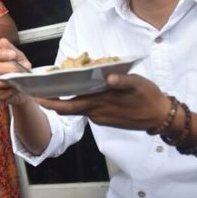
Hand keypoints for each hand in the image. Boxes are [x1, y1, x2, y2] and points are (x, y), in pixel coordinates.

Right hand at [0, 38, 32, 104]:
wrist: (23, 85)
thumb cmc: (17, 69)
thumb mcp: (17, 57)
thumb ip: (11, 49)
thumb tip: (3, 41)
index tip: (12, 54)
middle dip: (8, 67)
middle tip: (20, 67)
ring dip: (10, 79)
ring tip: (21, 76)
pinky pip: (2, 92)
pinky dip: (11, 89)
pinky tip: (17, 86)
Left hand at [37, 73, 170, 130]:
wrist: (160, 117)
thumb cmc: (149, 97)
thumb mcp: (138, 84)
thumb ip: (122, 81)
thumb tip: (109, 77)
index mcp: (99, 103)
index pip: (67, 106)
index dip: (50, 102)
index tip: (35, 96)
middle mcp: (96, 113)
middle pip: (67, 109)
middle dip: (51, 102)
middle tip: (36, 92)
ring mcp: (100, 118)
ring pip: (77, 109)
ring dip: (66, 100)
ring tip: (55, 86)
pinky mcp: (105, 120)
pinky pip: (88, 110)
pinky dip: (80, 101)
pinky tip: (81, 90)